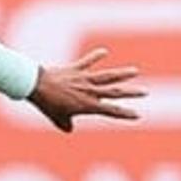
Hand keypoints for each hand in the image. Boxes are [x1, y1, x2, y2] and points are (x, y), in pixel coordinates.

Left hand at [27, 48, 144, 131]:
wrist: (36, 86)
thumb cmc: (46, 104)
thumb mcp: (57, 118)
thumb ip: (65, 124)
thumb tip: (69, 129)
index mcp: (87, 105)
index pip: (110, 111)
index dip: (124, 114)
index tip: (137, 115)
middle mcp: (89, 92)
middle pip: (114, 92)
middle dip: (130, 93)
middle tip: (145, 92)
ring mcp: (83, 79)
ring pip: (107, 76)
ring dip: (121, 74)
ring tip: (134, 71)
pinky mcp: (76, 69)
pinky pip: (87, 62)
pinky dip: (95, 57)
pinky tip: (104, 51)